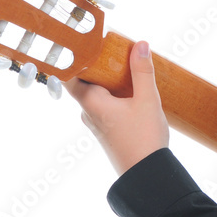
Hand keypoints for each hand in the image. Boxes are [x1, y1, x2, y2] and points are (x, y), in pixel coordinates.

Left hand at [64, 40, 169, 175]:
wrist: (147, 175)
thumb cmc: (144, 139)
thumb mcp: (147, 100)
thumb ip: (142, 71)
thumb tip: (139, 44)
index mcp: (91, 103)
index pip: (69, 74)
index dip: (73, 57)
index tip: (84, 41)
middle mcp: (89, 113)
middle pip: (84, 81)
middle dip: (97, 64)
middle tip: (112, 48)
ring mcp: (97, 123)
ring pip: (96, 94)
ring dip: (107, 80)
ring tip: (125, 65)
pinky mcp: (107, 131)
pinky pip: (104, 105)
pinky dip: (113, 93)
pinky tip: (131, 90)